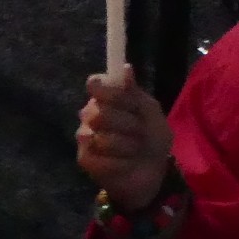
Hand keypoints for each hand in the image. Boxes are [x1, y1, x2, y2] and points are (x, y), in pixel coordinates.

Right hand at [78, 68, 174, 212]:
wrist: (153, 170)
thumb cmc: (151, 137)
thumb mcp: (150, 112)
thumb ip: (134, 92)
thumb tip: (125, 68)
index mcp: (104, 99)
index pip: (96, 84)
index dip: (112, 93)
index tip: (130, 102)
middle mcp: (89, 115)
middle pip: (100, 112)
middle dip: (129, 125)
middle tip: (141, 132)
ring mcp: (84, 137)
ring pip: (103, 138)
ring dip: (129, 146)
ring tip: (135, 150)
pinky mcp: (84, 159)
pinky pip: (102, 158)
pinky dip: (122, 163)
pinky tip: (126, 164)